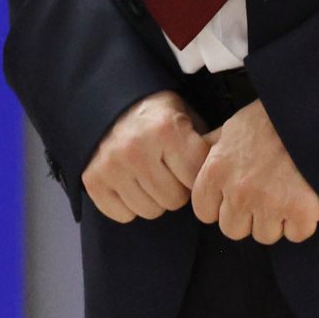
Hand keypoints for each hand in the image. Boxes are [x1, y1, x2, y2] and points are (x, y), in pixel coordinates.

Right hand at [81, 90, 211, 223]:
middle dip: (176, 188)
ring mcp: (111, 166)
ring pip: (150, 211)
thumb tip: (225, 176)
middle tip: (167, 170)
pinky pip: (123, 215)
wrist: (108, 101)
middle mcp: (136, 148)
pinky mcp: (93, 181)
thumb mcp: (186, 117)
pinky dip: (128, 205)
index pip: (196, 180)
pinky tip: (128, 183)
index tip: (187, 164)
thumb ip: (206, 145)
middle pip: (174, 200)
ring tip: (148, 175)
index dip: (195, 175)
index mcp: (166, 130)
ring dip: (153, 198)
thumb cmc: (156, 116)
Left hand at [190, 100, 318, 244]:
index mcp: (217, 171)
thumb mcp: (232, 130)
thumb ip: (211, 154)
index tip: (234, 194)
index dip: (220, 205)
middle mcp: (240, 191)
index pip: (204, 212)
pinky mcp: (301, 212)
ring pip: (264, 235)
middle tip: (263, 193)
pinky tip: (303, 197)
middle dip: (246, 216)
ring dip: (275, 220)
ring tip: (285, 190)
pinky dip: (302, 221)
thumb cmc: (270, 120)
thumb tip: (188, 165)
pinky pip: (295, 235)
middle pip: (232, 230)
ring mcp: (270, 204)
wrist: (313, 113)